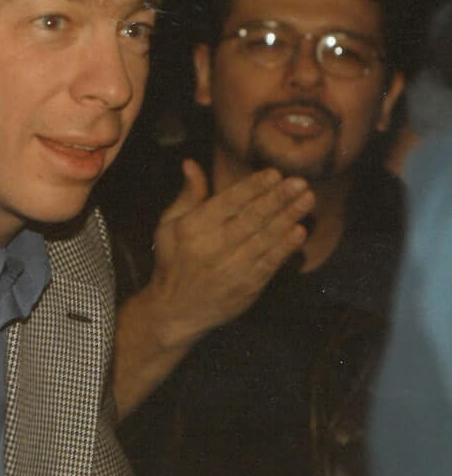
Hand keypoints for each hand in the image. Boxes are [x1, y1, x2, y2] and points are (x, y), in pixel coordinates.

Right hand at [113, 159, 313, 418]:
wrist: (175, 311)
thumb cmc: (173, 260)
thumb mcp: (168, 225)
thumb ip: (187, 195)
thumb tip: (191, 163)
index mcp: (192, 228)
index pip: (228, 203)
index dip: (252, 188)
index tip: (274, 173)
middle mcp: (212, 247)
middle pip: (251, 219)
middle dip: (277, 199)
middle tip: (300, 182)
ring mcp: (231, 269)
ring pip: (264, 239)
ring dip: (288, 218)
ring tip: (307, 200)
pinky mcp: (246, 288)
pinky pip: (269, 264)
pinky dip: (285, 248)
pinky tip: (299, 232)